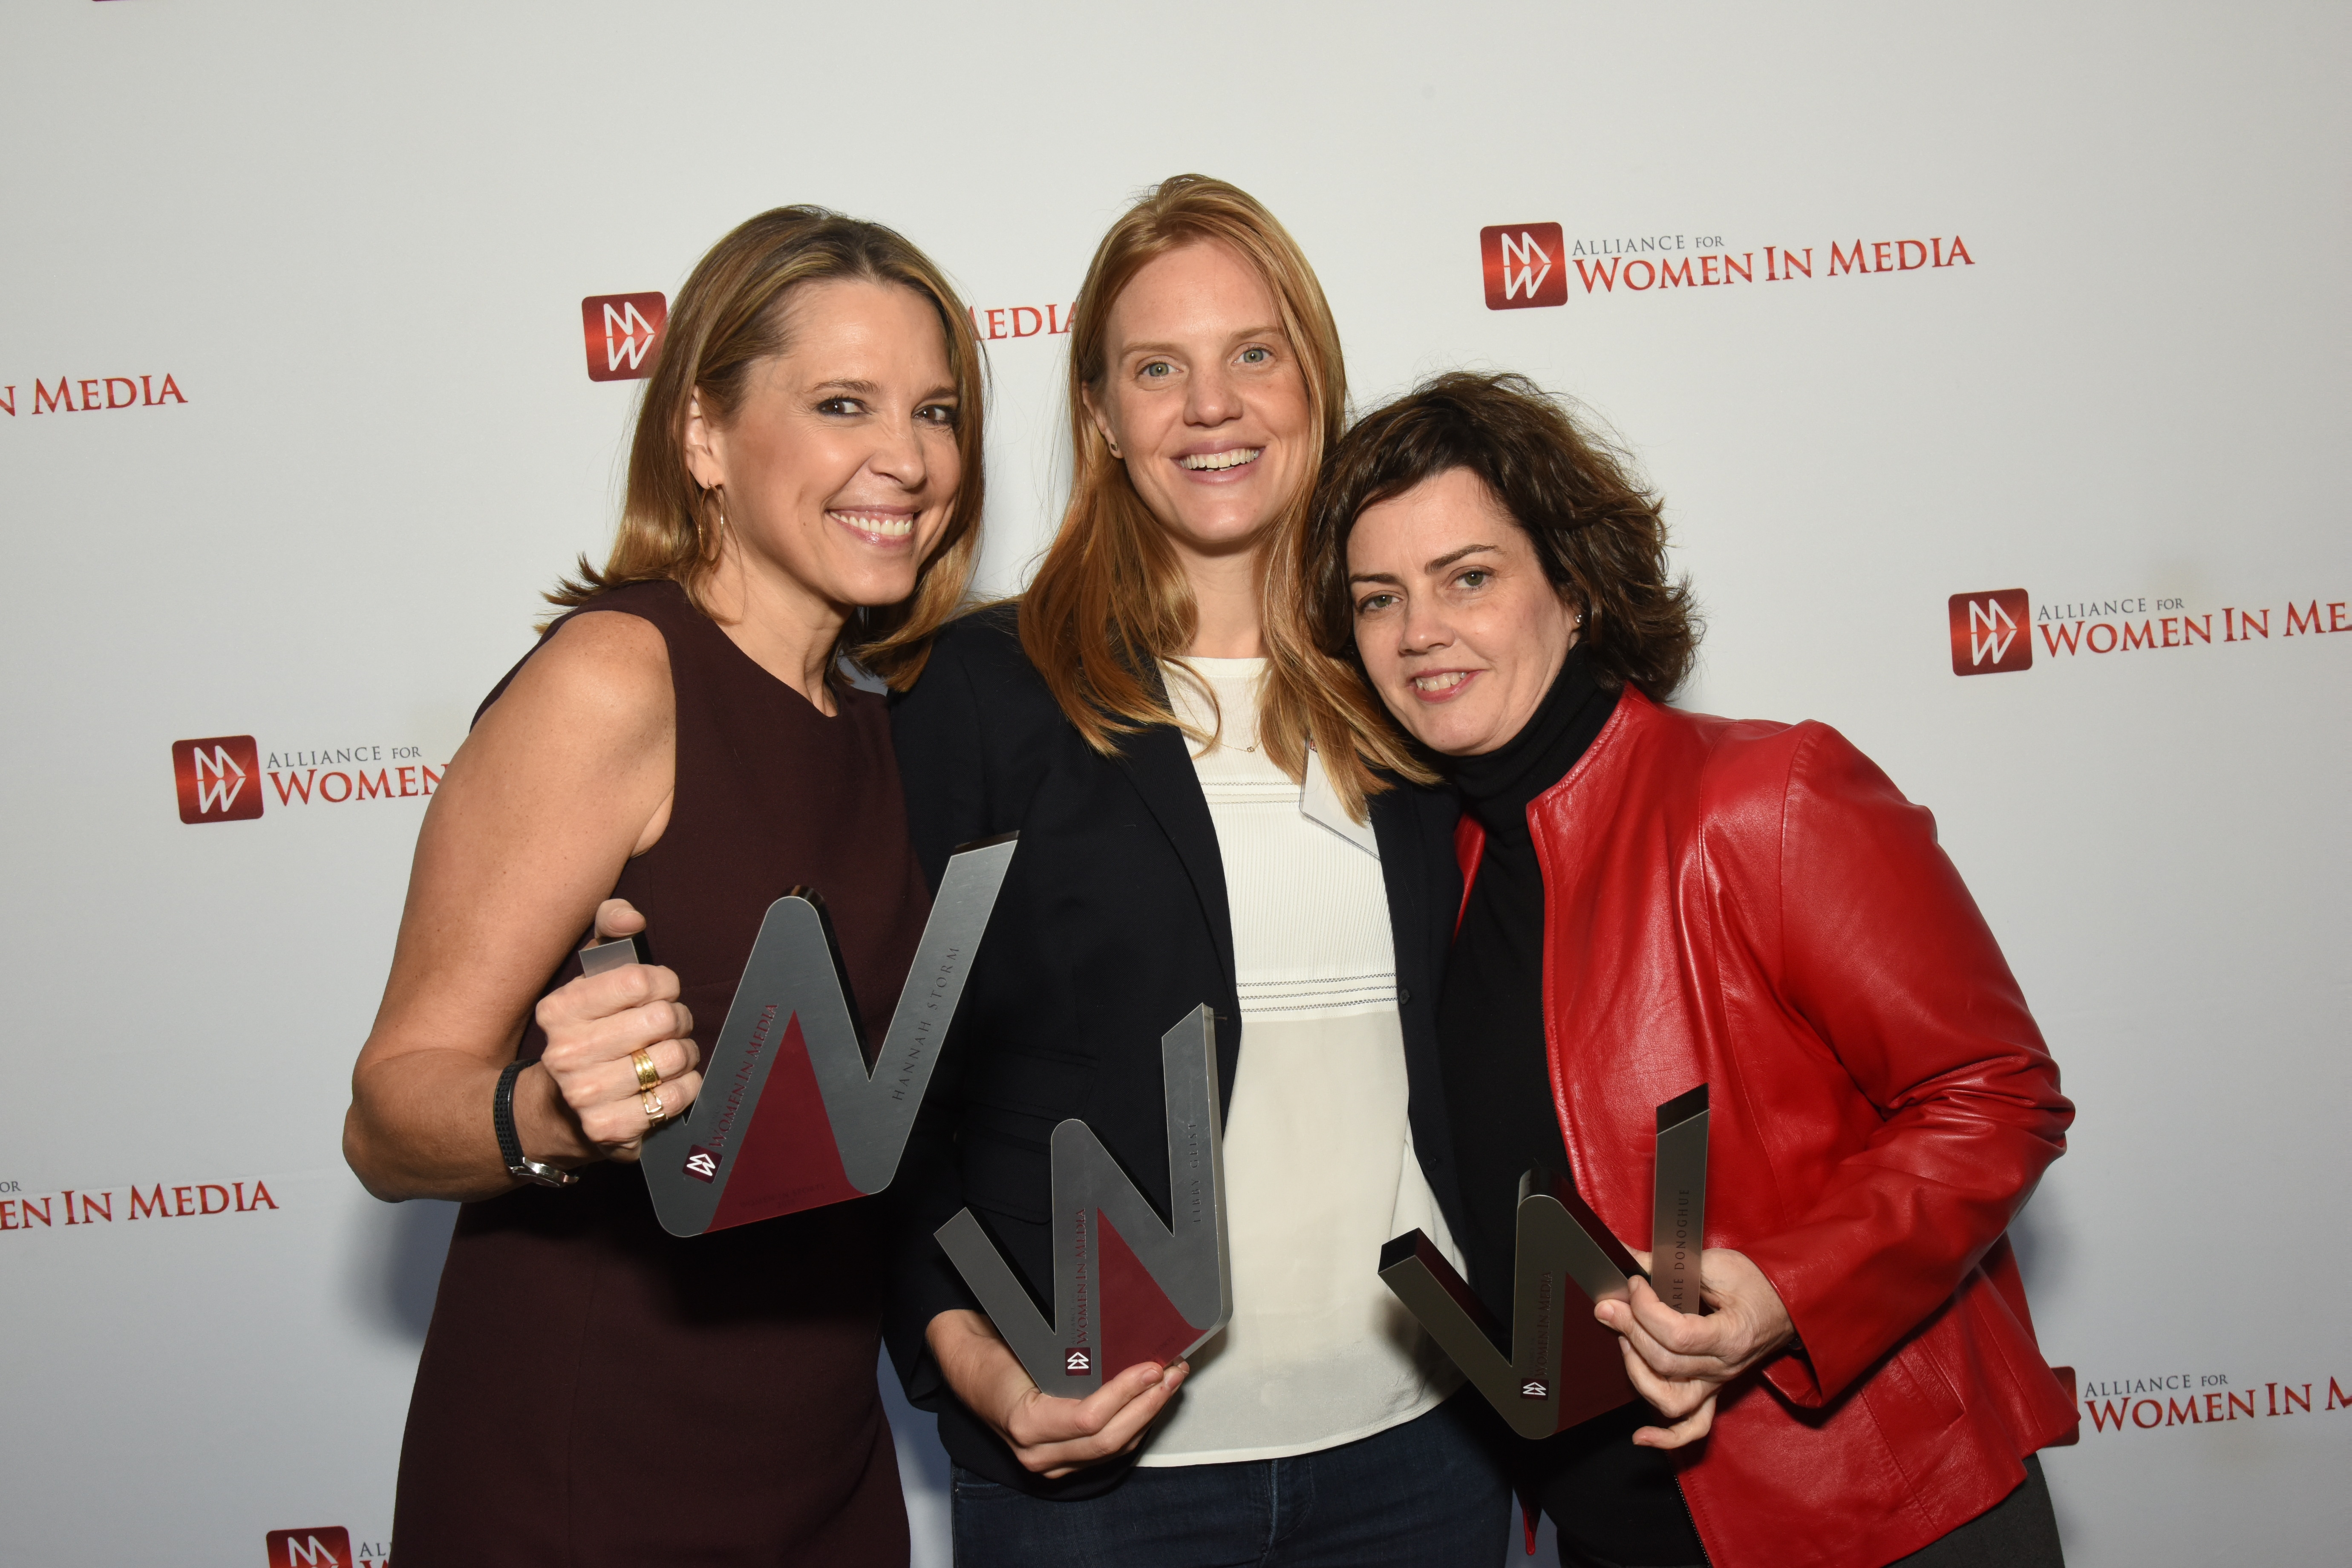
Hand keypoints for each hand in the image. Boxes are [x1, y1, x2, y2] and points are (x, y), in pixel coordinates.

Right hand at [535, 899, 700, 1158]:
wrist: (558, 1111)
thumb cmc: (589, 1033)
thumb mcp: (589, 978)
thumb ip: (608, 933)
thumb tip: (631, 917)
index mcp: (559, 1010)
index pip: (639, 981)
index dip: (663, 984)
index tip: (660, 992)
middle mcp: (567, 1053)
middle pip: (662, 1019)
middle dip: (676, 1019)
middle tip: (669, 1026)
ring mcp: (586, 1095)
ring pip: (672, 1058)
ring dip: (684, 1054)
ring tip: (670, 1056)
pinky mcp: (610, 1128)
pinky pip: (675, 1097)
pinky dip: (685, 1087)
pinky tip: (669, 1084)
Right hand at [927, 1309, 1186, 1477]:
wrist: (969, 1371)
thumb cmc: (994, 1354)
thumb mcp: (1023, 1348)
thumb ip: (1065, 1354)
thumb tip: (1118, 1338)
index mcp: (1024, 1424)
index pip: (1088, 1420)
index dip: (1125, 1395)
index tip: (1150, 1368)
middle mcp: (1037, 1453)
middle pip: (1108, 1440)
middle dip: (1147, 1405)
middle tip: (1171, 1373)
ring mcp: (1050, 1463)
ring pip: (1113, 1449)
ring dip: (1147, 1415)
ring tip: (1169, 1383)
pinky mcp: (1061, 1462)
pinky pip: (1106, 1450)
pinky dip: (1133, 1427)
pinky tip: (1148, 1403)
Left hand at [1596, 1247, 1794, 1449]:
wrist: (1786, 1303)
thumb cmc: (1756, 1283)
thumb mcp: (1716, 1264)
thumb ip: (1669, 1264)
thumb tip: (1627, 1259)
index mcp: (1732, 1337)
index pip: (1678, 1335)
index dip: (1646, 1309)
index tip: (1635, 1283)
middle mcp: (1724, 1368)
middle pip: (1666, 1364)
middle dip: (1630, 1332)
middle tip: (1612, 1306)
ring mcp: (1717, 1384)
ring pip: (1671, 1401)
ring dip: (1638, 1374)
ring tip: (1624, 1342)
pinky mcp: (1713, 1391)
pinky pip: (1694, 1427)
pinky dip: (1667, 1437)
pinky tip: (1641, 1436)